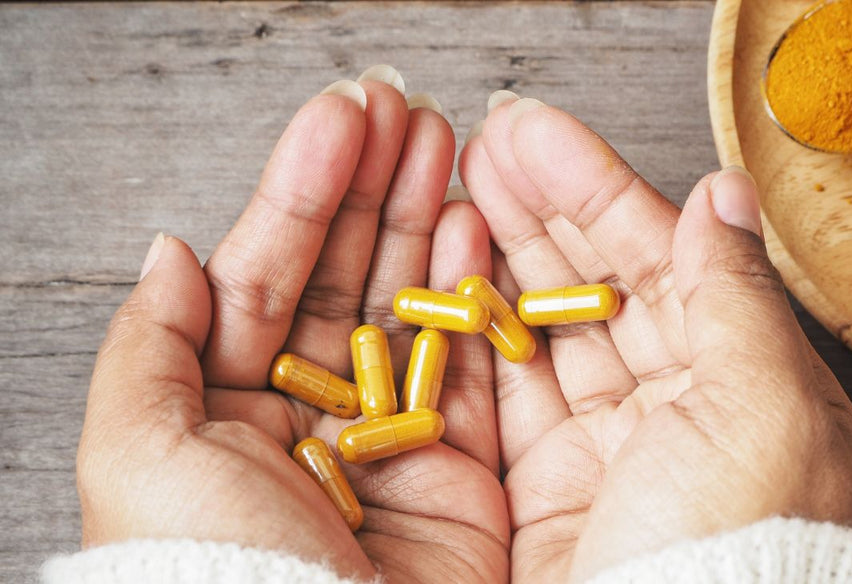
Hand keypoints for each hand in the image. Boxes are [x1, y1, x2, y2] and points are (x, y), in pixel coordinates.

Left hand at [78, 74, 507, 581]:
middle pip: (343, 277)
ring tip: (441, 143)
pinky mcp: (457, 466)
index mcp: (225, 411)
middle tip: (401, 108)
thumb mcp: (139, 452)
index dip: (301, 193)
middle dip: (370, 188)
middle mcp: (307, 419)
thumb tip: (170, 253)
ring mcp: (387, 437)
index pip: (265, 277)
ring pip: (407, 306)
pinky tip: (471, 226)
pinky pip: (469, 363)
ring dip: (423, 219)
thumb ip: (149, 346)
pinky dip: (473, 293)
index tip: (339, 119)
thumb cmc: (216, 570)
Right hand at [459, 97, 851, 581]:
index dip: (596, 189)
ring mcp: (607, 448)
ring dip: (504, 256)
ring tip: (461, 187)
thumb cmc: (737, 543)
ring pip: (547, 328)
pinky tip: (452, 274)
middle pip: (596, 284)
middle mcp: (678, 409)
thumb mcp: (761, 403)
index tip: (536, 135)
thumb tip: (724, 194)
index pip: (662, 259)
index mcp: (744, 380)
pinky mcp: (546, 488)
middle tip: (485, 145)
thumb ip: (733, 291)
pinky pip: (508, 392)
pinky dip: (478, 332)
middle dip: (541, 209)